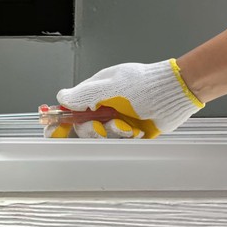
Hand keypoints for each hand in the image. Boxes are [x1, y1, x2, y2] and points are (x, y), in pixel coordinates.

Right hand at [40, 59, 205, 138]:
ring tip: (128, 126)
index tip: (54, 130)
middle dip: (92, 129)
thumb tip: (61, 98)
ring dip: (114, 133)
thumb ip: (83, 93)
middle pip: (84, 126)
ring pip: (104, 136)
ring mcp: (119, 119)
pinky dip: (129, 137)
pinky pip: (122, 142)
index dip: (60, 119)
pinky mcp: (133, 131)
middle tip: (102, 126)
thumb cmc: (142, 84)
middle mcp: (105, 106)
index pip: (70, 107)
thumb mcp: (109, 86)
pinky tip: (137, 129)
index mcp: (95, 93)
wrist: (173, 93)